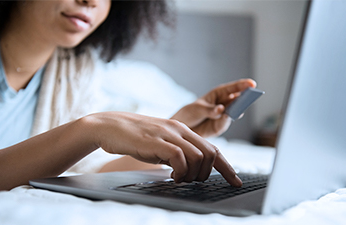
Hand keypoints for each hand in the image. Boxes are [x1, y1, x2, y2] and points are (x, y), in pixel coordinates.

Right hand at [85, 112, 241, 186]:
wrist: (110, 126)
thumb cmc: (135, 138)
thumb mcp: (162, 143)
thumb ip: (178, 151)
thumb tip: (192, 168)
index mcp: (183, 130)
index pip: (213, 148)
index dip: (227, 167)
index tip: (235, 181)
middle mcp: (180, 130)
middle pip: (211, 154)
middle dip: (208, 174)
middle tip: (192, 180)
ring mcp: (169, 134)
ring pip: (199, 157)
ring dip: (192, 174)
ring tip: (178, 178)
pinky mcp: (156, 141)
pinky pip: (180, 158)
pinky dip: (180, 171)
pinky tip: (170, 175)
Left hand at [171, 79, 256, 137]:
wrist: (183, 128)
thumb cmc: (189, 114)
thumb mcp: (197, 109)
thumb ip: (210, 110)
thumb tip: (222, 109)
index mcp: (218, 94)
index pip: (232, 89)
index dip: (242, 85)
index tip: (252, 84)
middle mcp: (223, 104)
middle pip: (237, 100)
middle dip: (244, 99)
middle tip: (250, 97)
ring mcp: (223, 116)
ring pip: (234, 112)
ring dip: (237, 110)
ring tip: (239, 108)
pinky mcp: (220, 126)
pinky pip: (225, 123)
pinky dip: (226, 120)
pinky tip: (226, 117)